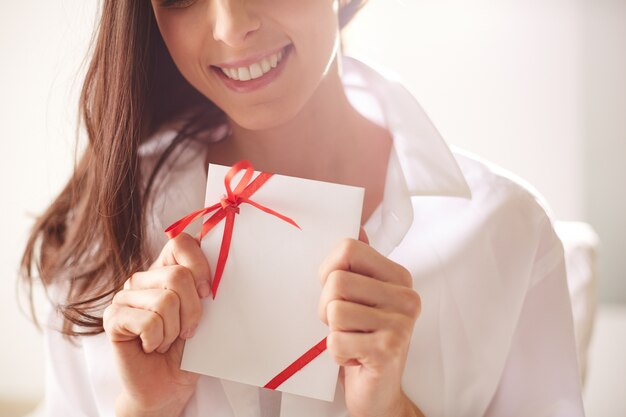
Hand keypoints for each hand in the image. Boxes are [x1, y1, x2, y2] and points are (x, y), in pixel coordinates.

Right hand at [103, 233, 210, 416]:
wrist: (170, 384)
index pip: (182, 242)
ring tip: (168, 340)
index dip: (201, 265)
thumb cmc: (191, 347)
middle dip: (193, 310)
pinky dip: (158, 340)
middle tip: (189, 330)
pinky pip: (148, 321)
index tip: (209, 293)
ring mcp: (125, 296)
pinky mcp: (112, 318)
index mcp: (167, 268)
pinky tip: (152, 347)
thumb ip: (209, 285)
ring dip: (175, 330)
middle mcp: (143, 277)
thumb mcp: (207, 312)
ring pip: (165, 300)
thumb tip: (223, 266)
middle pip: (178, 275)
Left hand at [318, 230, 422, 416]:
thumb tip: (356, 226)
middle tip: (343, 325)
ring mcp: (400, 324)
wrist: (379, 393)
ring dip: (332, 332)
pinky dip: (336, 353)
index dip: (328, 270)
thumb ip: (357, 264)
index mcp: (398, 278)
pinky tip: (354, 358)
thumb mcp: (361, 298)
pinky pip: (336, 340)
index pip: (347, 249)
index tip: (335, 291)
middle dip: (326, 307)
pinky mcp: (388, 349)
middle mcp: (406, 297)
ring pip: (334, 310)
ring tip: (351, 339)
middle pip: (336, 282)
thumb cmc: (364, 340)